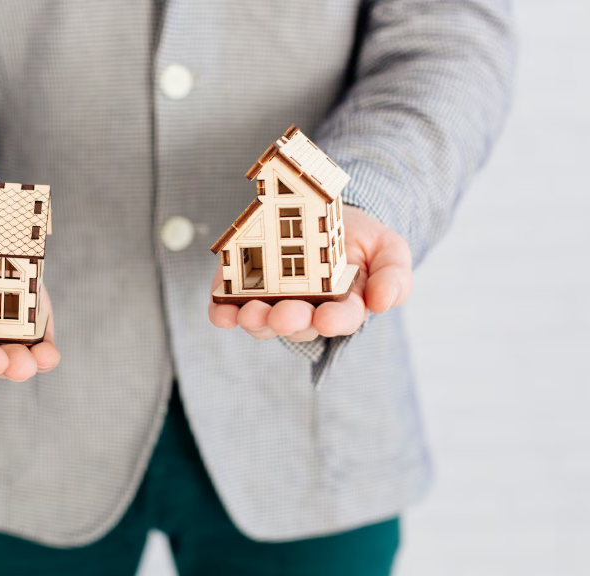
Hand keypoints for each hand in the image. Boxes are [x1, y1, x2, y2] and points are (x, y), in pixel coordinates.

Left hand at [208, 205, 411, 341]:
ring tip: (249, 312)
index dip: (334, 321)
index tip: (328, 318)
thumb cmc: (362, 239)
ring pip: (262, 321)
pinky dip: (224, 312)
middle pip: (296, 324)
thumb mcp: (390, 250)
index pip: (341, 320)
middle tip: (283, 315)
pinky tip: (221, 311)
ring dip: (254, 320)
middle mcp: (306, 311)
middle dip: (288, 321)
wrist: (326, 211)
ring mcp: (273, 302)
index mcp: (344, 308)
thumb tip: (383, 303)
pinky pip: (230, 307)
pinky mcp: (243, 288)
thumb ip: (394, 276)